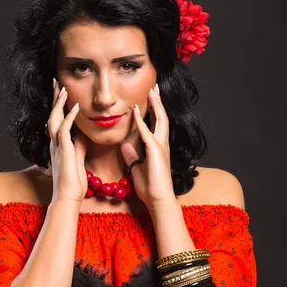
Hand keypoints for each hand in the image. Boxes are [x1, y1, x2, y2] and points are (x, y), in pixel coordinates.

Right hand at [46, 79, 88, 204]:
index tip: (62, 92)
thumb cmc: (73, 182)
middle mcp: (55, 143)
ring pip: (55, 118)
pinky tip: (75, 107)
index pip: (57, 120)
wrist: (68, 197)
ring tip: (63, 88)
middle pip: (52, 115)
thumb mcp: (78, 159)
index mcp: (59, 145)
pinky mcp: (64, 151)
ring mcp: (58, 146)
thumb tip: (82, 136)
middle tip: (56, 82)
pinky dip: (70, 117)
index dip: (59, 106)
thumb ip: (78, 146)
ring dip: (59, 103)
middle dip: (54, 98)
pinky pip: (64, 129)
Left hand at [120, 83, 174, 209]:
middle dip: (158, 101)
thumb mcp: (136, 167)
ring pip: (160, 120)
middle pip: (162, 117)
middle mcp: (162, 144)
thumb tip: (124, 145)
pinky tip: (136, 111)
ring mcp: (160, 147)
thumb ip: (131, 156)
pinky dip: (142, 121)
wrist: (158, 200)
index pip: (156, 123)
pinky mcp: (156, 152)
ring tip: (152, 90)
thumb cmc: (149, 187)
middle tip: (155, 86)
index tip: (149, 97)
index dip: (153, 110)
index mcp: (157, 147)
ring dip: (155, 104)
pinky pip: (148, 133)